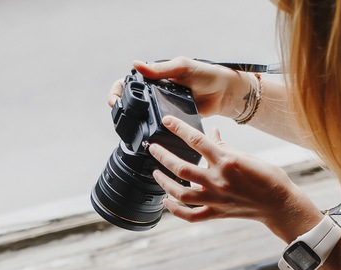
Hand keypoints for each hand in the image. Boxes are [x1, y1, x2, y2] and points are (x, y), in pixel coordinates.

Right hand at [106, 57, 249, 118]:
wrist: (224, 93)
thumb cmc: (206, 74)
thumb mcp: (182, 67)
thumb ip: (160, 69)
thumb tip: (136, 64)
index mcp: (155, 77)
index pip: (128, 83)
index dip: (117, 91)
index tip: (115, 101)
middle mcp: (156, 92)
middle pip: (130, 102)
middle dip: (121, 109)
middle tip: (119, 116)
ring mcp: (163, 107)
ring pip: (141, 116)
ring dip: (133, 121)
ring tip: (129, 127)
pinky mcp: (172, 121)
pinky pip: (156, 126)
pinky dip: (149, 130)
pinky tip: (145, 134)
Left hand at [147, 116, 323, 241]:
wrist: (279, 204)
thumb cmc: (268, 177)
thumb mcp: (247, 156)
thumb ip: (225, 146)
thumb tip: (212, 132)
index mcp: (227, 161)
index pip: (197, 141)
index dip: (179, 128)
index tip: (167, 121)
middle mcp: (218, 180)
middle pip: (182, 168)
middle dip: (164, 157)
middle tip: (153, 148)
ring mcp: (216, 199)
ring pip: (181, 193)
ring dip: (164, 183)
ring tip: (156, 173)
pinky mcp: (217, 213)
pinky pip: (190, 215)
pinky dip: (175, 210)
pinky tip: (166, 201)